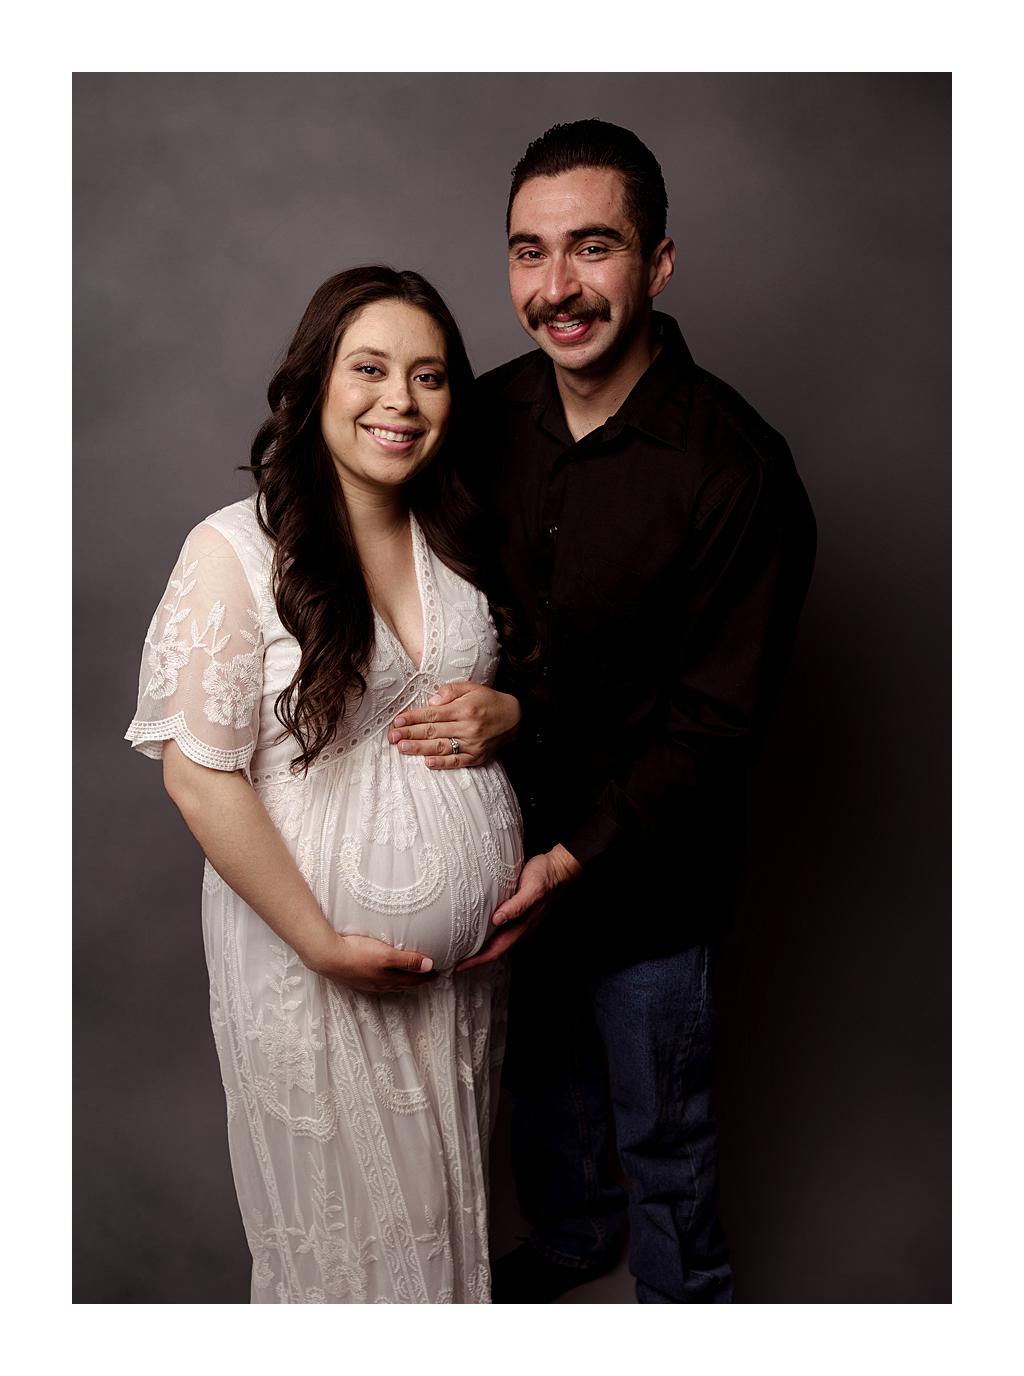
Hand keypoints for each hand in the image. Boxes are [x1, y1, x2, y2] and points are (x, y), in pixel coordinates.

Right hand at [309, 931, 436, 994]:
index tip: (439, 973)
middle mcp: (380, 984)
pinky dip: (387, 979)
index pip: (414, 979)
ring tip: (409, 977)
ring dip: (402, 981)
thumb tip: (430, 966)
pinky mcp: (357, 978)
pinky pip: (378, 982)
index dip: (427, 976)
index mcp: (389, 979)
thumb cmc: (358, 954)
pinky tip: (382, 975)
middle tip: (428, 976)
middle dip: (417, 980)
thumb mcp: (387, 955)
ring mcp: (367, 983)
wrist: (328, 957)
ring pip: (391, 984)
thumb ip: (408, 961)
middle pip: (404, 984)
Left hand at [388, 682, 520, 769]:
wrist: (514, 718)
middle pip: (433, 731)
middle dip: (410, 733)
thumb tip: (431, 700)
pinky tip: (427, 763)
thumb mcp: (471, 687)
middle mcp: (467, 727)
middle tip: (392, 736)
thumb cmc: (489, 700)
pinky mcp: (476, 757)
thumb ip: (450, 691)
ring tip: (402, 748)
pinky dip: (442, 763)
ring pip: (441, 747)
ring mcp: (472, 744)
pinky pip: (456, 761)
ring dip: (419, 749)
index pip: (432, 714)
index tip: (397, 720)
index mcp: (464, 708)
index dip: (413, 717)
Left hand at [456, 844, 581, 971]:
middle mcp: (520, 927)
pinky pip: (500, 928)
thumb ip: (517, 906)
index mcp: (522, 926)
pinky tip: (478, 926)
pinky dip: (486, 932)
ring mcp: (520, 921)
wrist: (559, 868)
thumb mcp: (532, 889)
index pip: (496, 950)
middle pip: (494, 949)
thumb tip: (497, 919)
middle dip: (475, 957)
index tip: (459, 966)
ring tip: (462, 947)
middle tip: (454, 960)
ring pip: (497, 940)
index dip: (477, 960)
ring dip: (480, 946)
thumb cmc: (545, 876)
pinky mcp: (518, 912)